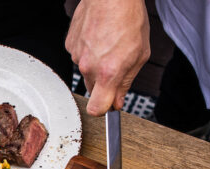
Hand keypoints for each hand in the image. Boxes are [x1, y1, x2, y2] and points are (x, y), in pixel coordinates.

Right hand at [66, 0, 149, 115]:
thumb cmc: (128, 18)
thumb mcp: (139, 54)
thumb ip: (127, 82)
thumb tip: (119, 101)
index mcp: (108, 72)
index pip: (97, 109)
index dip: (104, 109)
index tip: (109, 105)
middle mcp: (89, 67)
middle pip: (93, 89)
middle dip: (103, 83)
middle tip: (116, 65)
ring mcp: (77, 56)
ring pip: (86, 71)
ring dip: (96, 64)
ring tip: (108, 45)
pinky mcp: (70, 45)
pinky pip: (79, 56)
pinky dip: (88, 51)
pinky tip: (98, 37)